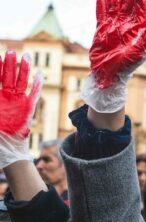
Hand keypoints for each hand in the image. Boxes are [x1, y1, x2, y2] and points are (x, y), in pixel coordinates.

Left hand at [0, 50, 42, 168]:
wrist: (6, 146)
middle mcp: (7, 96)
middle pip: (9, 76)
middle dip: (9, 64)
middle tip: (11, 51)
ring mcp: (18, 101)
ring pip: (22, 82)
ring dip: (24, 69)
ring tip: (27, 56)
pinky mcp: (28, 108)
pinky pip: (34, 94)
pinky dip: (38, 85)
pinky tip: (40, 74)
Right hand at [81, 0, 145, 112]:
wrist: (109, 76)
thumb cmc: (127, 66)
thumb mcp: (142, 49)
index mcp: (139, 27)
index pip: (142, 4)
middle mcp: (127, 24)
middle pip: (129, 1)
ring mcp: (114, 25)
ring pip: (115, 3)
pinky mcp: (102, 29)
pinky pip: (101, 11)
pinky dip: (102, 3)